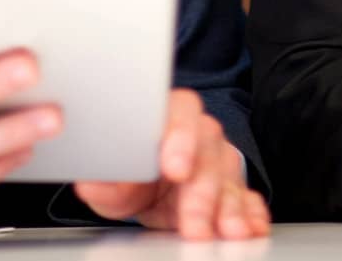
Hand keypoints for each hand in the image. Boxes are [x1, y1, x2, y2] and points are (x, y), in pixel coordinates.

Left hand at [73, 89, 269, 239]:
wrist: (152, 188)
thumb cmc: (132, 173)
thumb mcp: (110, 178)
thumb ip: (103, 179)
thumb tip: (91, 184)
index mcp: (166, 115)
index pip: (179, 110)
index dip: (179, 136)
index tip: (174, 168)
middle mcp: (199, 131)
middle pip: (208, 149)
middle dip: (202, 191)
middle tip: (194, 223)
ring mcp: (219, 158)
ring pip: (230, 175)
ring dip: (230, 206)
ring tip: (227, 230)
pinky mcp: (233, 185)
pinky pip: (248, 196)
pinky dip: (251, 213)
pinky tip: (250, 227)